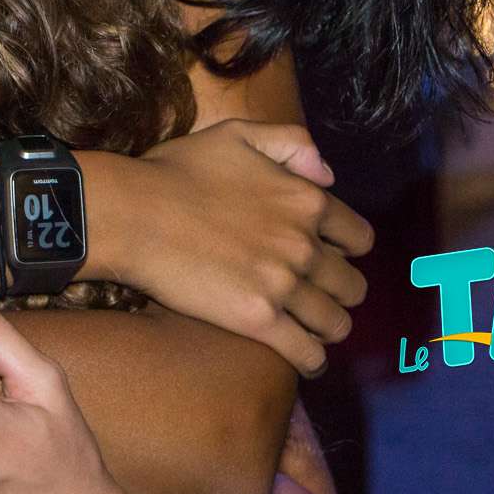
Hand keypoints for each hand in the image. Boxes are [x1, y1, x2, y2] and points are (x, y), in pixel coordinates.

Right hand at [124, 120, 373, 373]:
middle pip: (353, 285)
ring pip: (336, 322)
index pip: (360, 238)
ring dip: (328, 326)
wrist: (133, 214)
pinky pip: (308, 353)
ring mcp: (283, 285)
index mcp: (306, 199)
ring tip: (312, 327)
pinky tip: (305, 357)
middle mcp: (304, 244)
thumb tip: (329, 175)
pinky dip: (312, 359)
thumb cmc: (176, 171)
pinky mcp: (258, 320)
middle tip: (318, 294)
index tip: (331, 256)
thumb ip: (292, 143)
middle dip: (340, 291)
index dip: (347, 249)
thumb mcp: (237, 134)